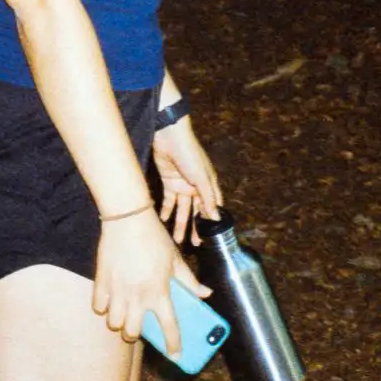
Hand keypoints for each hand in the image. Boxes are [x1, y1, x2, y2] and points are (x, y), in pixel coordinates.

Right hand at [92, 206, 211, 355]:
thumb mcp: (176, 259)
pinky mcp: (101, 282)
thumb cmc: (154, 238)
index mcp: (160, 292)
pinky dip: (103, 307)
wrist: (128, 218)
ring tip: (123, 313)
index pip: (170, 327)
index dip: (174, 345)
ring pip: (113, 324)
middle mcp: (138, 296)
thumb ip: (189, 280)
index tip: (176, 356)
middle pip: (132, 333)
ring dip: (119, 323)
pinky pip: (98, 306)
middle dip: (135, 335)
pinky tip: (109, 300)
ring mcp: (118, 291)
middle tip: (138, 326)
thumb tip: (206, 293)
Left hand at [150, 117, 223, 245]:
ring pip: (182, 209)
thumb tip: (217, 218)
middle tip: (194, 244)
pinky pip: (168, 200)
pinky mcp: (169, 181)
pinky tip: (163, 220)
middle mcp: (197, 186)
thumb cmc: (189, 153)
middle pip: (196, 211)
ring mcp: (183, 184)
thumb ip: (208, 198)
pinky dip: (166, 210)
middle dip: (195, 228)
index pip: (212, 207)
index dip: (211, 222)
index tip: (210, 238)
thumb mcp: (201, 177)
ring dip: (180, 223)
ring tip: (177, 239)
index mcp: (209, 184)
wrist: (169, 136)